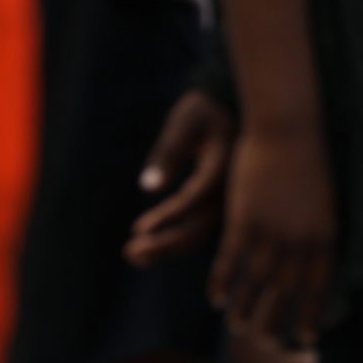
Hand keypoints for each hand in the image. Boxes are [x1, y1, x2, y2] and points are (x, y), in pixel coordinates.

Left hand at [124, 90, 235, 266]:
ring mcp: (227, 197)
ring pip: (199, 231)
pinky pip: (198, 226)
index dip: (170, 214)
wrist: (232, 107)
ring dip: (167, 246)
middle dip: (166, 243)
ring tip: (131, 255)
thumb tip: (150, 188)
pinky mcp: (217, 202)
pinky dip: (173, 237)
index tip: (139, 228)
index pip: (198, 195)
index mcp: (225, 164)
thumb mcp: (184, 123)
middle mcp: (231, 187)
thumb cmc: (204, 111)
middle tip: (129, 252)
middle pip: (201, 224)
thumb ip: (168, 152)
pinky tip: (147, 246)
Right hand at [211, 123, 337, 347]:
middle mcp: (301, 240)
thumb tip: (319, 262)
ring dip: (245, 309)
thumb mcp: (325, 203)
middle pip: (287, 293)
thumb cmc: (308, 163)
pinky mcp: (244, 220)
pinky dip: (222, 283)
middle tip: (264, 345)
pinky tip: (215, 300)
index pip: (319, 287)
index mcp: (326, 236)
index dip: (310, 315)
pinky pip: (230, 261)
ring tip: (237, 329)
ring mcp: (272, 231)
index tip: (306, 340)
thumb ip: (321, 235)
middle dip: (275, 322)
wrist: (288, 130)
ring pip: (256, 282)